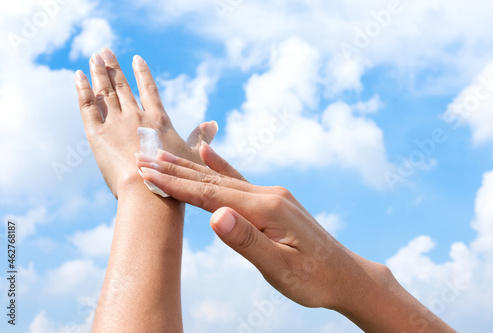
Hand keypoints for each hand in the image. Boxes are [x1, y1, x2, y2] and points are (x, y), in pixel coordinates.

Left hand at [74, 48, 217, 197]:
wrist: (147, 193)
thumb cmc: (175, 179)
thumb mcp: (193, 157)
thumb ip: (201, 138)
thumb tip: (214, 124)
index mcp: (158, 120)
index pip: (149, 90)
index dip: (142, 73)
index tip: (136, 59)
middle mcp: (136, 116)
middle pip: (122, 86)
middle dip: (113, 68)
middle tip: (104, 52)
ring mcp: (115, 123)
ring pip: (105, 92)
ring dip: (99, 73)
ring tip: (94, 57)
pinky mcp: (97, 135)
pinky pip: (88, 107)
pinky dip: (82, 90)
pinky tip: (79, 76)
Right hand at [135, 144, 384, 310]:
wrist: (346, 275)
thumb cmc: (313, 278)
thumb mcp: (280, 266)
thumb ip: (247, 240)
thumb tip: (215, 214)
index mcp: (267, 208)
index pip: (212, 195)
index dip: (178, 185)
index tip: (148, 174)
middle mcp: (268, 194)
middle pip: (213, 181)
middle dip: (177, 171)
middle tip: (144, 159)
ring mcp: (272, 195)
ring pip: (223, 179)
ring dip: (192, 168)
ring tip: (165, 156)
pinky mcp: (274, 201)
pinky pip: (239, 181)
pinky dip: (219, 167)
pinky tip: (208, 154)